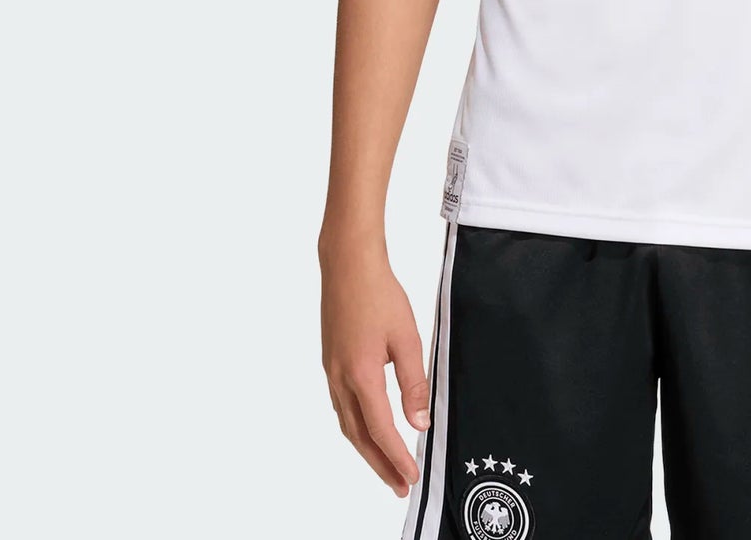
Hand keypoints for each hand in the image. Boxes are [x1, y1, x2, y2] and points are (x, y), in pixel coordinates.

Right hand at [320, 239, 430, 495]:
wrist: (348, 264)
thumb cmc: (379, 294)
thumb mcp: (407, 337)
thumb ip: (414, 382)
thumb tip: (419, 422)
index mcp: (360, 376)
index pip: (380, 430)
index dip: (395, 458)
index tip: (409, 479)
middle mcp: (340, 379)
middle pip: (358, 436)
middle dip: (379, 464)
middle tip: (398, 486)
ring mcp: (331, 371)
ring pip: (347, 424)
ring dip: (366, 448)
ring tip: (386, 465)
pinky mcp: (331, 362)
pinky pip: (342, 406)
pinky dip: (356, 426)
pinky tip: (368, 427)